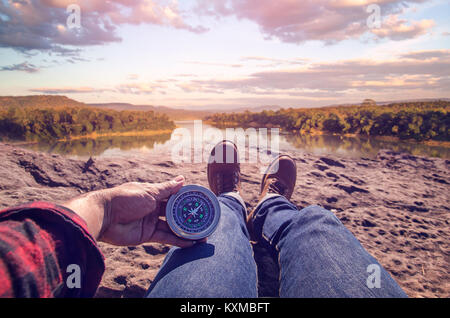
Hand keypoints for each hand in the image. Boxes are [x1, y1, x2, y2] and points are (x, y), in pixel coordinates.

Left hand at [64, 176, 195, 247]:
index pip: (174, 195)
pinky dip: (177, 240)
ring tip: (202, 234)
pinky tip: (191, 242)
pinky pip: (165, 238)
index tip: (201, 201)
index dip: (186, 198)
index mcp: (153, 194)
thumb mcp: (149, 192)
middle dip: (189, 216)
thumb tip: (183, 179)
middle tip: (205, 220)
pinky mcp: (147, 235)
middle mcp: (153, 207)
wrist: (104, 217)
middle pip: (175, 212)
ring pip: (172, 226)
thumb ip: (167, 188)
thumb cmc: (125, 199)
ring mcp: (150, 222)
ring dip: (186, 230)